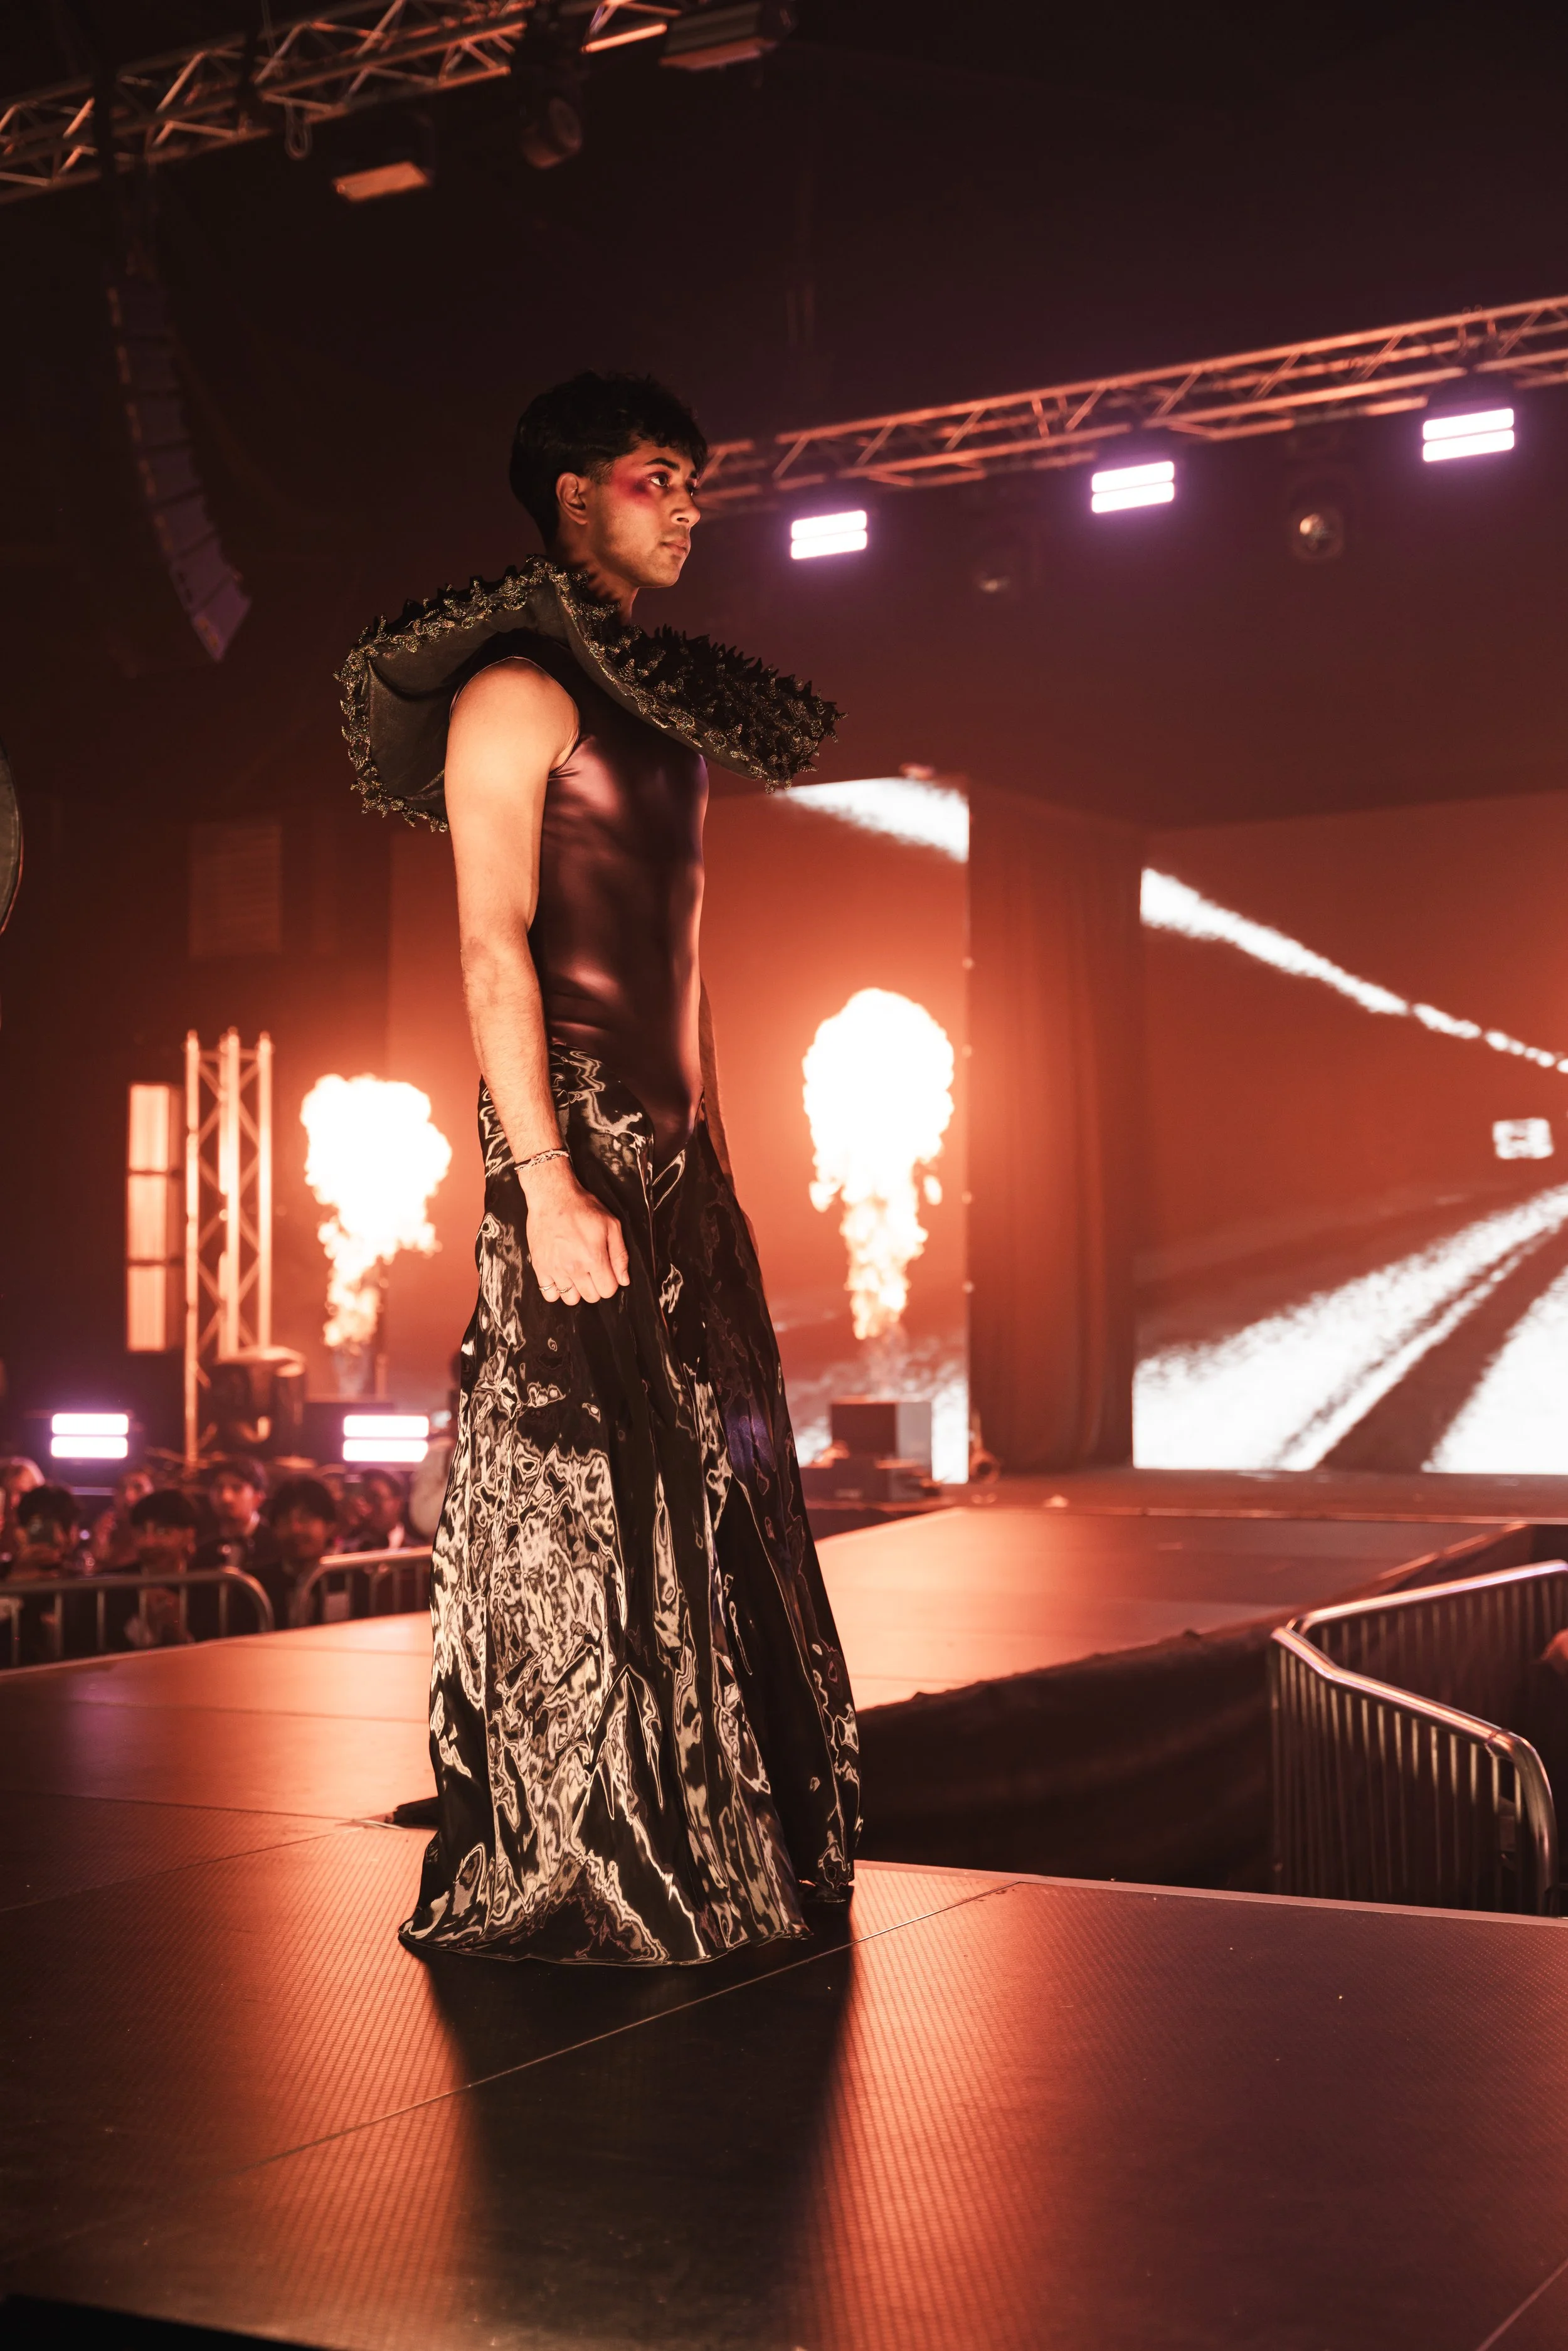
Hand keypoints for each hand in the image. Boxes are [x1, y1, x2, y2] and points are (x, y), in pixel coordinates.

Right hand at [521, 1155, 629, 1304]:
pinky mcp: (540, 1267)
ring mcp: (555, 1269)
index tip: (606, 1271)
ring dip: (577, 1290)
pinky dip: (557, 1290)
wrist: (552, 1197)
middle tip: (592, 1270)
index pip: (608, 1290)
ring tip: (576, 1274)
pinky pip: (549, 1295)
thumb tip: (624, 1280)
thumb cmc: (583, 1208)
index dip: (610, 1282)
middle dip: (595, 1287)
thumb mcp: (611, 1225)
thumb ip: (620, 1255)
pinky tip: (561, 1276)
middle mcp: (574, 1267)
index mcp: (594, 1257)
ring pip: (570, 1299)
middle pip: (591, 1297)